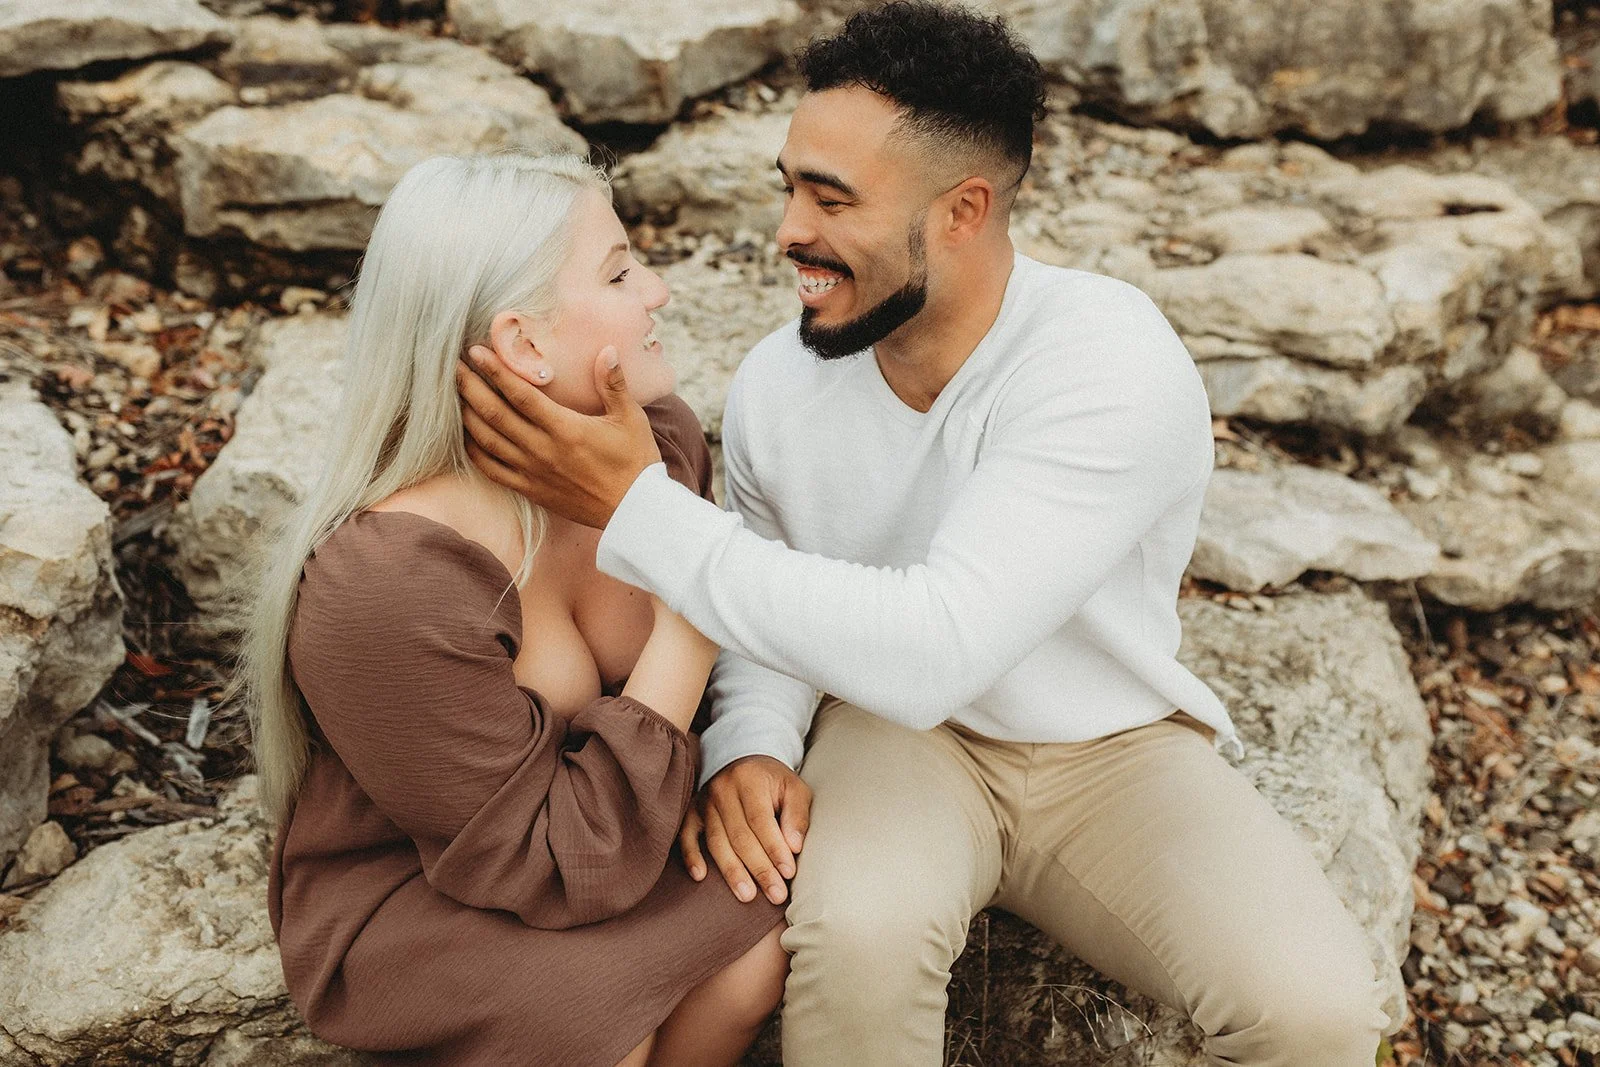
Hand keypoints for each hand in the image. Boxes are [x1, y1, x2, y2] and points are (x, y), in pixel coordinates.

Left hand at [457, 343, 660, 528]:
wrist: (634, 510)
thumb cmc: (635, 461)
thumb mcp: (630, 418)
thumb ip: (614, 384)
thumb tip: (606, 350)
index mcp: (565, 429)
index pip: (520, 395)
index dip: (495, 372)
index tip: (475, 353)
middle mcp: (542, 450)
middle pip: (494, 415)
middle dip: (471, 388)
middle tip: (454, 366)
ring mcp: (532, 472)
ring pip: (487, 441)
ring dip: (467, 416)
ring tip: (455, 395)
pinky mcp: (530, 489)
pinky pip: (492, 470)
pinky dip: (474, 451)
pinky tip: (465, 436)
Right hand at [680, 755, 810, 904]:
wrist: (743, 758)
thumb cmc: (773, 781)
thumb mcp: (794, 789)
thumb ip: (797, 816)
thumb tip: (794, 847)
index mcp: (750, 780)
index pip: (761, 820)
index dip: (774, 848)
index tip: (788, 873)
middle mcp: (723, 790)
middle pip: (740, 836)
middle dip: (759, 868)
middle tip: (775, 894)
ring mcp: (705, 802)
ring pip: (717, 841)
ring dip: (732, 871)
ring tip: (747, 896)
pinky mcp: (693, 812)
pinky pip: (687, 836)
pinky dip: (691, 856)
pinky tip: (700, 876)